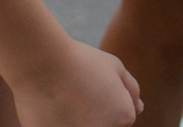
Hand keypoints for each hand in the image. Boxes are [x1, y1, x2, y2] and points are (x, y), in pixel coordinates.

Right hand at [11, 39, 140, 126]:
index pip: (120, 117)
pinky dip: (57, 121)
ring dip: (74, 119)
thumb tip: (139, 108)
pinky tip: (50, 107)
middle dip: (91, 113)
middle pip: (101, 125)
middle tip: (74, 94)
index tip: (89, 85)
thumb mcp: (114, 67)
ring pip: (81, 126)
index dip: (103, 98)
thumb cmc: (81, 62)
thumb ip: (130, 89)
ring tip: (61, 98)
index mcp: (124, 117)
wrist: (43, 65)